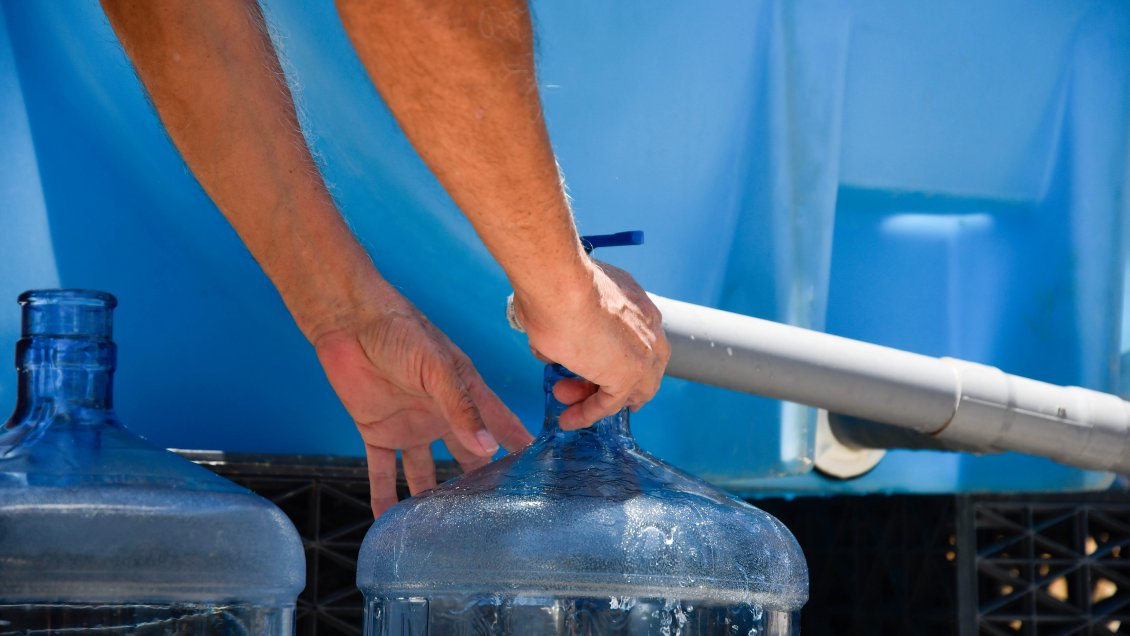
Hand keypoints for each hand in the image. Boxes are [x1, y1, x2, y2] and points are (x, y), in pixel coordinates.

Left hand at [313, 291, 532, 517]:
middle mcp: (441, 414)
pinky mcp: (377, 432)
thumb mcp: (437, 367)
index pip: (500, 425)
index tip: (538, 475)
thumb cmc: (400, 330)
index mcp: (464, 392)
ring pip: (425, 470)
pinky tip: (388, 521)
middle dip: (479, 482)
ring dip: (432, 497)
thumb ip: (460, 407)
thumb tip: (488, 448)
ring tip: (444, 529)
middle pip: (466, 455)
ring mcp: (410, 425)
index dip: (517, 447)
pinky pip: (382, 471)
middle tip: (494, 514)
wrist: (348, 322)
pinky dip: (384, 496)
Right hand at [513, 258, 669, 428]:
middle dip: (607, 381)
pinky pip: (611, 402)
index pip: (636, 340)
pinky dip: (590, 413)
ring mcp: (644, 351)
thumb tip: (551, 345)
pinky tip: (570, 417)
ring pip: (626, 386)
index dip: (615, 358)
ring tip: (564, 401)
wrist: (558, 283)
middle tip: (577, 387)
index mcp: (635, 302)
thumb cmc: (554, 283)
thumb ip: (567, 326)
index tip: (593, 368)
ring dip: (594, 398)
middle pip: (638, 367)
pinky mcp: (630, 373)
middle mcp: (648, 326)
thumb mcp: (567, 303)